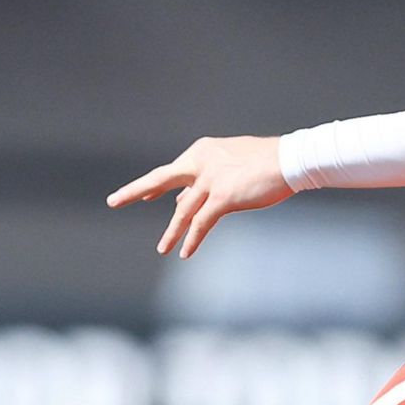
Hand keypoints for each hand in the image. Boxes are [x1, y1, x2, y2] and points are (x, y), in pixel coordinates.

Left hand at [106, 135, 293, 257]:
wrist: (292, 160)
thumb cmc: (270, 161)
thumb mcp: (234, 163)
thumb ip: (211, 177)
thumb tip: (191, 198)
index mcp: (203, 151)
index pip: (175, 172)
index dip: (158, 186)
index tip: (146, 196)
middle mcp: (201, 163)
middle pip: (161, 178)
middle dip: (134, 191)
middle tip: (112, 201)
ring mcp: (211, 180)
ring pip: (183, 211)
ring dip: (172, 232)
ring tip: (162, 248)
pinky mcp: (223, 197)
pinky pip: (202, 223)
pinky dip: (193, 239)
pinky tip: (186, 252)